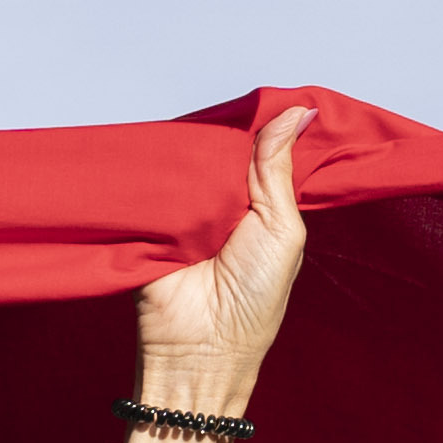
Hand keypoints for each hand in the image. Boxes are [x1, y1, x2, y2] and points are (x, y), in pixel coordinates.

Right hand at [128, 105, 311, 427]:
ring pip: (186, 162)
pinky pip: (150, 183)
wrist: (200, 347)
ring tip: (192, 129)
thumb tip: (295, 112)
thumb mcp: (281, 230)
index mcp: (263, 207)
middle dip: (225, 134)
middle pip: (222, 151)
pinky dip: (154, 169)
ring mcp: (184, 210)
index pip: (263, 154)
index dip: (267, 128)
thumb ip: (278, 172)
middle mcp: (223, 205)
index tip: (273, 95)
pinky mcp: (147, 219)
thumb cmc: (254, 298)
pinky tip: (159, 150)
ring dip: (189, 150)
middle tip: (228, 110)